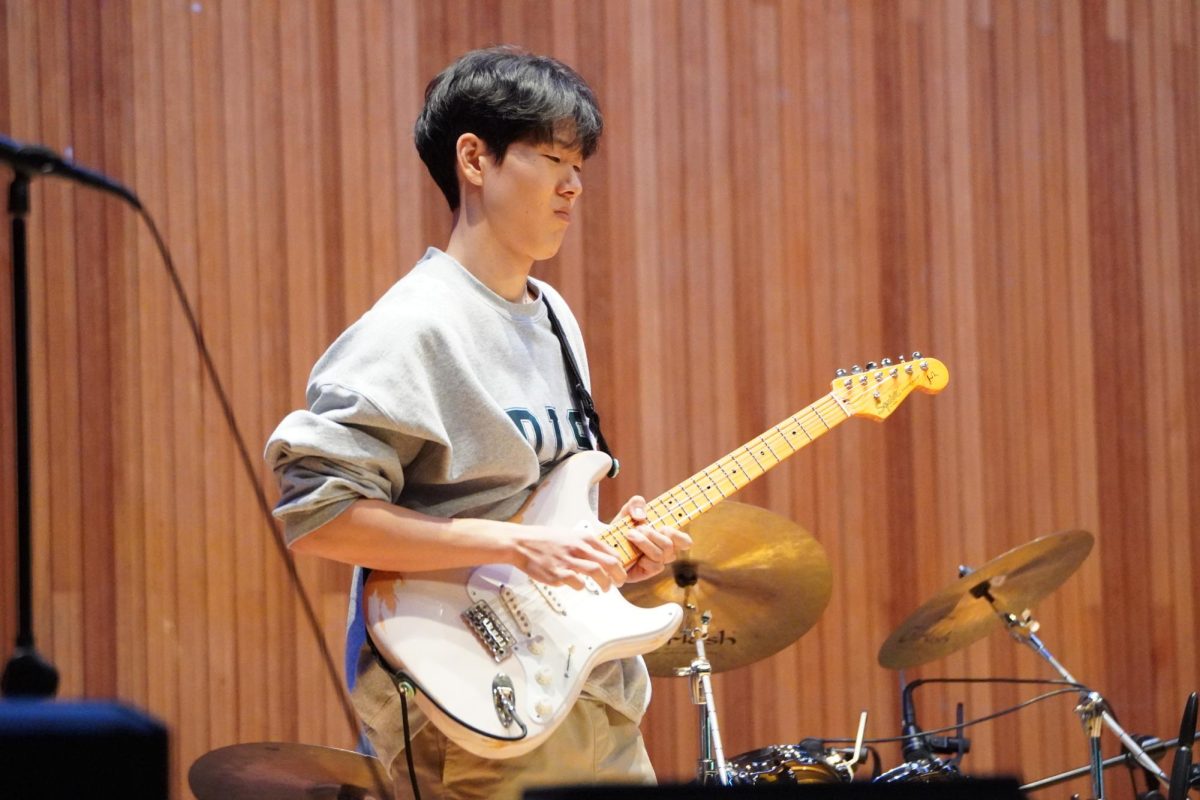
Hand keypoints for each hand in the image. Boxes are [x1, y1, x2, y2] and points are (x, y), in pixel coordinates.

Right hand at [508, 524, 627, 591]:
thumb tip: (600, 555)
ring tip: (606, 589)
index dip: (619, 564)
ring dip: (605, 583)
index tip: (620, 571)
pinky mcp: (558, 574)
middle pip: (609, 562)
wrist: (522, 543)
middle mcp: (578, 548)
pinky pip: (577, 583)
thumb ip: (585, 545)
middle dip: (619, 575)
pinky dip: (582, 587)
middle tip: (620, 583)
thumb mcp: (569, 535)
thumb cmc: (543, 540)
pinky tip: (579, 586)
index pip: (611, 551)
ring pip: (597, 573)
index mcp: (583, 538)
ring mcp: (569, 561)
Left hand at [615, 495, 691, 582]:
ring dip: (644, 543)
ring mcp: (657, 562)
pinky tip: (633, 555)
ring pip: (661, 555)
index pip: (684, 541)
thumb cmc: (621, 528)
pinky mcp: (648, 572)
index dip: (681, 537)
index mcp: (665, 536)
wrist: (606, 545)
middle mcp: (664, 551)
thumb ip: (636, 504)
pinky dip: (643, 559)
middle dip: (652, 535)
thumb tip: (642, 516)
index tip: (665, 528)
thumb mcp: (627, 511)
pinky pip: (654, 567)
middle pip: (669, 545)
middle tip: (636, 528)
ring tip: (629, 535)